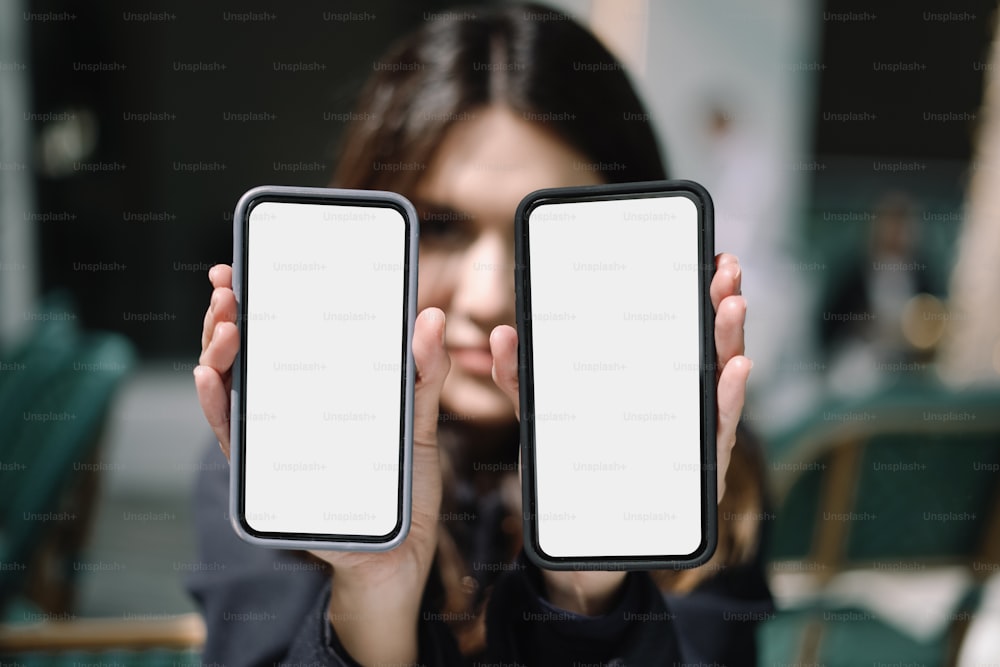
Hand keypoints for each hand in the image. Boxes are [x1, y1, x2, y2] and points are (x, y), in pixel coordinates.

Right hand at [193, 265, 450, 663]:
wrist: (399, 558)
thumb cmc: (406, 491)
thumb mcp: (421, 424)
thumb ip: (426, 373)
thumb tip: (431, 317)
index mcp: (323, 392)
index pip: (283, 338)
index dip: (257, 301)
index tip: (242, 268)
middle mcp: (291, 412)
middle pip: (248, 356)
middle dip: (229, 316)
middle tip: (229, 288)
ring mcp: (276, 444)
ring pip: (231, 391)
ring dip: (216, 353)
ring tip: (225, 323)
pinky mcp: (269, 480)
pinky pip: (234, 441)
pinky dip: (217, 408)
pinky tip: (211, 378)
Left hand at [488, 252, 749, 614]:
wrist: (586, 543)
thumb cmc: (575, 467)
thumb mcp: (543, 415)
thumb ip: (521, 378)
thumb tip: (501, 334)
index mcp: (652, 384)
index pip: (678, 331)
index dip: (695, 294)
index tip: (706, 257)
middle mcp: (681, 406)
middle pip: (707, 349)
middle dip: (720, 305)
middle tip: (726, 269)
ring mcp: (693, 439)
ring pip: (720, 385)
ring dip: (730, 342)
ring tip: (732, 305)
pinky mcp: (698, 476)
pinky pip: (717, 434)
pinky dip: (728, 401)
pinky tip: (734, 370)